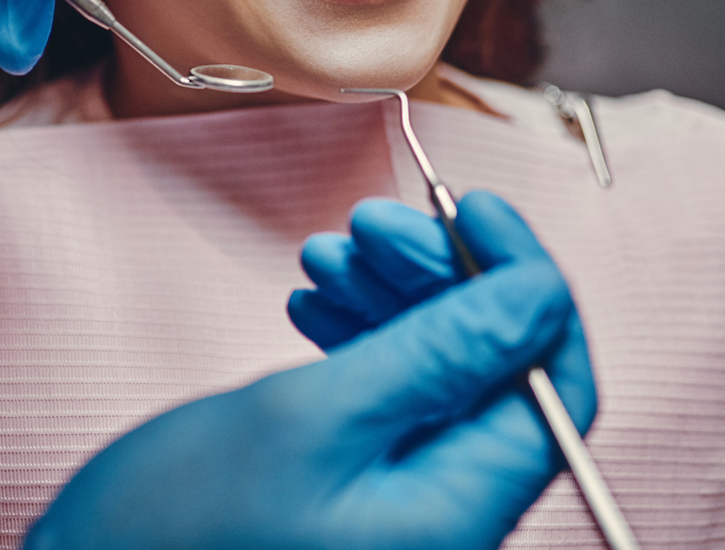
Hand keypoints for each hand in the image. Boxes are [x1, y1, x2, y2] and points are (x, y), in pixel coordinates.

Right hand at [25, 191, 593, 549]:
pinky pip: (389, 397)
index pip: (549, 382)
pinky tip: (313, 302)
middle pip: (492, 367)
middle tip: (370, 220)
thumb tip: (536, 296)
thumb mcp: (306, 419)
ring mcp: (400, 504)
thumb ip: (433, 356)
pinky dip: (360, 337)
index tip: (471, 207)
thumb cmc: (175, 529)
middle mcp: (445, 514)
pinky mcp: (355, 490)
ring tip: (326, 252)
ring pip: (437, 372)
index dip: (523, 283)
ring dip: (393, 297)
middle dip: (440, 276)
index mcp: (458, 512)